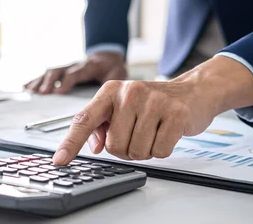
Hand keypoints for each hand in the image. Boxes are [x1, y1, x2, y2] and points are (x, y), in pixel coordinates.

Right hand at [25, 52, 127, 93]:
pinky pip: (47, 74)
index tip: (59, 92)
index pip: (75, 73)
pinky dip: (36, 79)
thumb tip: (104, 100)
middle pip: (59, 71)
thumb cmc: (111, 68)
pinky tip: (26, 86)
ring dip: (40, 81)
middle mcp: (75, 65)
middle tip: (42, 93)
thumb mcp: (117, 75)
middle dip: (49, 82)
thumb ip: (111, 88)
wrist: (107, 56)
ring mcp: (67, 67)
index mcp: (89, 66)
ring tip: (31, 90)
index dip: (66, 82)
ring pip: (51, 72)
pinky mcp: (62, 70)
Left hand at [51, 56, 252, 164]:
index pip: (84, 120)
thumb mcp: (121, 108)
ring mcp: (154, 101)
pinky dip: (162, 150)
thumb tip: (94, 147)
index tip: (59, 161)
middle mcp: (129, 92)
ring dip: (144, 150)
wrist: (192, 92)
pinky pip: (159, 152)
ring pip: (136, 151)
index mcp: (110, 91)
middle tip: (137, 135)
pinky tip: (166, 133)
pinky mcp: (176, 114)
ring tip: (152, 132)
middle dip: (125, 150)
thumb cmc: (151, 103)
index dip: (70, 143)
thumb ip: (101, 126)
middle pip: (114, 146)